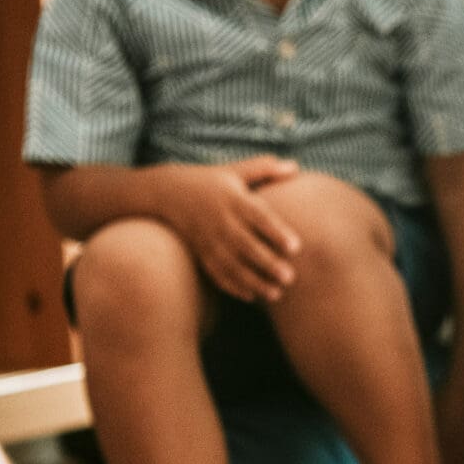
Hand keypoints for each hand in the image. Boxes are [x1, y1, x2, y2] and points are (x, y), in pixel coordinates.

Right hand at [157, 156, 301, 302]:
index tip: (296, 246)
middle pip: (247, 245)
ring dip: (254, 281)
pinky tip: (252, 296)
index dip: (276, 232)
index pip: (259, 217)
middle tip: (290, 277)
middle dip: (267, 263)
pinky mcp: (201, 253)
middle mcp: (222, 222)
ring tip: (276, 294)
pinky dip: (232, 286)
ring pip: (233, 265)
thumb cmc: (211, 181)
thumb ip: (264, 168)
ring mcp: (210, 240)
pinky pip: (216, 273)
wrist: (167, 193)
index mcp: (234, 200)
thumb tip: (295, 166)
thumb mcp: (234, 170)